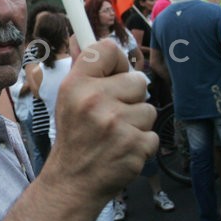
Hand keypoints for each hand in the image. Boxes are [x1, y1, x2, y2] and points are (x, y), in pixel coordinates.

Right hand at [40, 41, 157, 205]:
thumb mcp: (67, 100)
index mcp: (77, 85)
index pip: (108, 49)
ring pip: (148, 109)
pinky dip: (142, 144)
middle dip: (131, 98)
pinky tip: (123, 150)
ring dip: (137, 123)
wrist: (73, 181)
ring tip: (116, 135)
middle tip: (112, 115)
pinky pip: (153, 134)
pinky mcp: (135, 146)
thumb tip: (84, 39)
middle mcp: (95, 100)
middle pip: (138, 80)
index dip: (117, 62)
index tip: (113, 76)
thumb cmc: (74, 137)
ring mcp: (116, 124)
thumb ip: (84, 70)